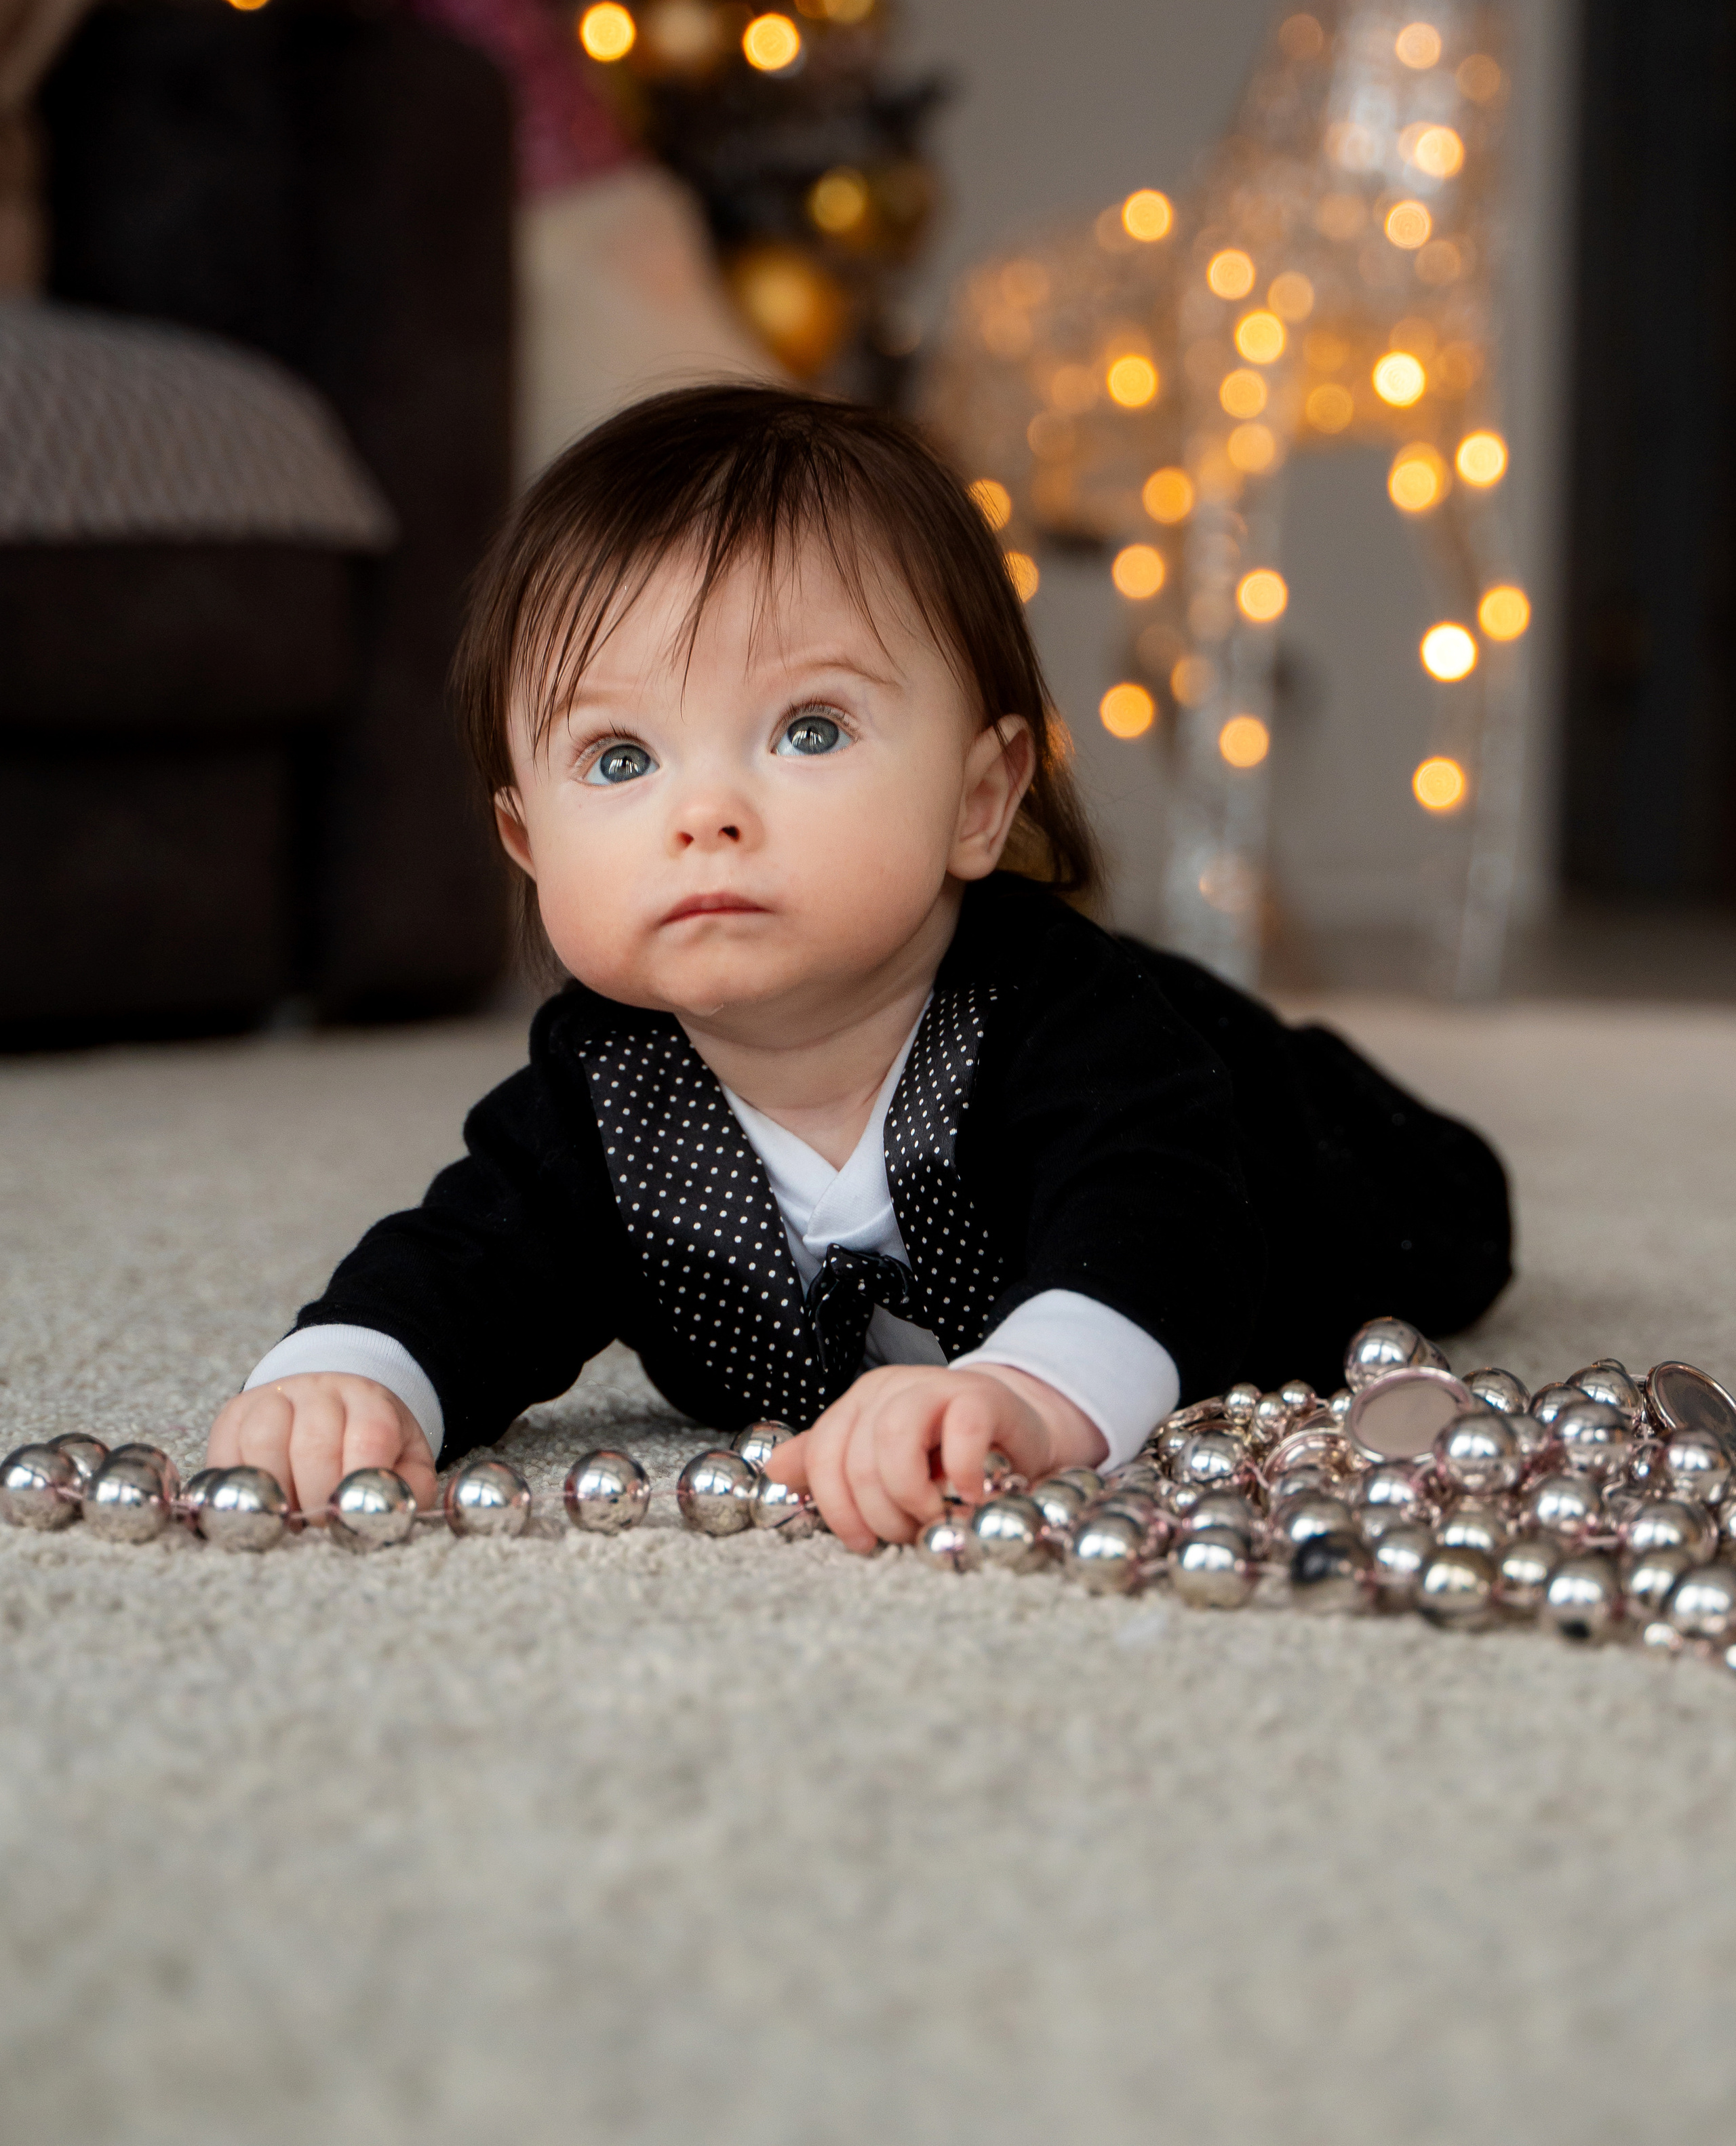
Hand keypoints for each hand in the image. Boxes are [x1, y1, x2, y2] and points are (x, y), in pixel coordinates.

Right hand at [206, 1374, 437, 1519]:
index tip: (349, 1516)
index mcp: (371, 1401)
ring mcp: (275, 1396)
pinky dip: (235, 1483)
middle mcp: (322, 1391)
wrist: (334, 1402)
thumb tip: (394, 1516)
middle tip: (319, 1523)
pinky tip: (254, 1503)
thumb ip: (410, 1488)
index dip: (357, 1481)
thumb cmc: (371, 1444)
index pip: (369, 1436)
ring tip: (287, 1516)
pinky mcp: (236, 1411)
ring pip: (263, 1439)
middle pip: (313, 1442)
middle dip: (315, 1495)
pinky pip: (226, 1448)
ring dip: (274, 1488)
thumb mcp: (405, 1460)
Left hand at [764, 1363, 1106, 1553]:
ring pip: (893, 1440)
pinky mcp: (983, 1397)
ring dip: (910, 1495)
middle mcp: (891, 1387)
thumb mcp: (884, 1462)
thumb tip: (774, 1470)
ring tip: (933, 1515)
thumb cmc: (947, 1458)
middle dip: (878, 1512)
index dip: (837, 1508)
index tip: (862, 1543)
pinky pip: (960, 1432)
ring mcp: (936, 1386)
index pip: (822, 1455)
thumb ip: (832, 1463)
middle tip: (906, 1532)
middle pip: (855, 1456)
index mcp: (861, 1402)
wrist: (1018, 1434)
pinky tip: (970, 1495)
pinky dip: (961, 1473)